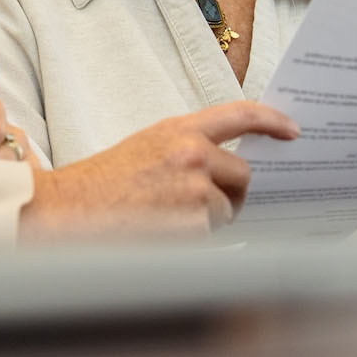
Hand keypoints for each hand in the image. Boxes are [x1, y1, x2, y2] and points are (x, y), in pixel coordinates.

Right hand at [17, 101, 298, 241]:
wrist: (64, 212)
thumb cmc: (98, 186)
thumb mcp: (144, 150)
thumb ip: (186, 151)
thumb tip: (225, 172)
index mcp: (177, 130)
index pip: (239, 115)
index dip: (271, 121)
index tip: (292, 131)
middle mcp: (192, 153)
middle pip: (243, 174)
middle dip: (230, 194)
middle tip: (201, 207)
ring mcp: (195, 189)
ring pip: (227, 211)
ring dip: (207, 221)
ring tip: (163, 220)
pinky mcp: (194, 224)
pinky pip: (211, 237)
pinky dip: (194, 241)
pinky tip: (161, 235)